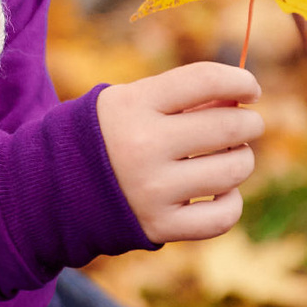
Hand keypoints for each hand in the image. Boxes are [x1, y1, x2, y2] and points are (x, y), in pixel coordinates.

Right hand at [96, 62, 263, 243]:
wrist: (56, 187)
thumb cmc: (110, 134)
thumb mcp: (131, 101)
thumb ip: (181, 97)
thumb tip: (241, 102)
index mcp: (133, 105)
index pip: (205, 80)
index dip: (240, 81)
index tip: (249, 89)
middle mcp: (142, 146)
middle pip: (229, 126)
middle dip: (249, 123)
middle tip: (245, 125)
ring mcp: (151, 190)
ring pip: (233, 171)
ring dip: (241, 159)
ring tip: (227, 157)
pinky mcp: (158, 226)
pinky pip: (222, 216)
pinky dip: (231, 201)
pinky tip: (219, 191)